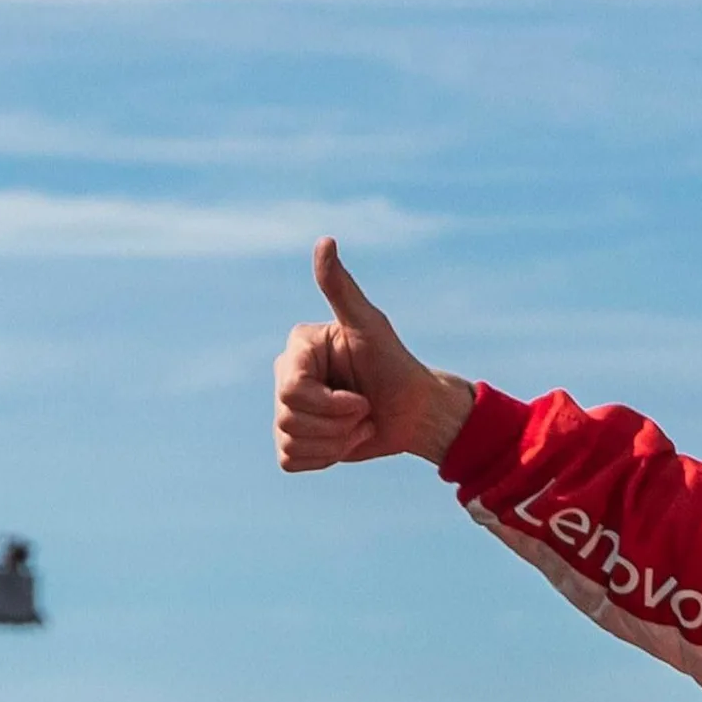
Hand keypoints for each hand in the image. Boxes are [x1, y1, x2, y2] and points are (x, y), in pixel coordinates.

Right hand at [274, 238, 474, 471]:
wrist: (415, 411)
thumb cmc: (396, 364)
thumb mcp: (370, 326)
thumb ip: (342, 288)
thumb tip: (324, 241)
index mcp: (299, 347)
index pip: (293, 390)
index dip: (332, 404)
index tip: (362, 397)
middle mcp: (286, 375)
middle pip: (288, 417)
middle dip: (337, 425)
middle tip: (364, 411)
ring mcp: (287, 409)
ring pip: (290, 441)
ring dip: (336, 443)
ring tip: (358, 425)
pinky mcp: (295, 440)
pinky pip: (290, 460)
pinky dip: (324, 458)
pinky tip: (345, 441)